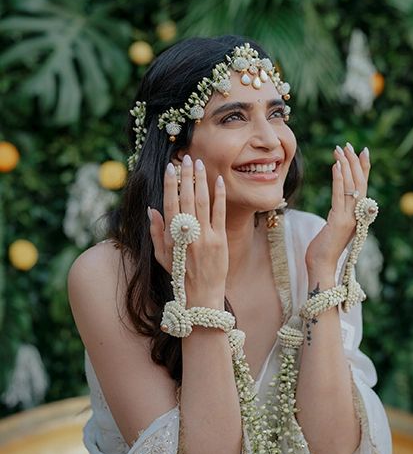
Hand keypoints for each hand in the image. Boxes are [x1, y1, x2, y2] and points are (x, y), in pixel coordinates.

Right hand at [148, 155, 228, 305]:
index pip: (170, 203)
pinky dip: (220, 196)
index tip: (170, 167)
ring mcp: (205, 236)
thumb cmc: (180, 275)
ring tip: (200, 164)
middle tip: (186, 158)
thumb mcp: (161, 255)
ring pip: (203, 202)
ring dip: (201, 181)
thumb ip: (156, 232)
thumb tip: (151, 209)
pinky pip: (220, 213)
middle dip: (186, 176)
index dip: (170, 184)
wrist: (201, 295)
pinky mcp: (220, 240)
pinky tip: (219, 181)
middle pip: (187, 198)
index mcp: (172, 236)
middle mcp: (188, 234)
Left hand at [305, 143, 369, 273]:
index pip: (363, 187)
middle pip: (360, 183)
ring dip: (346, 165)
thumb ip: (339, 215)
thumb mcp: (333, 228)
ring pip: (351, 186)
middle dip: (354, 162)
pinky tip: (335, 166)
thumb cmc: (323, 250)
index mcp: (358, 216)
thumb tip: (339, 204)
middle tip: (348, 145)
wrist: (321, 268)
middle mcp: (357, 216)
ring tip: (339, 149)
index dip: (364, 168)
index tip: (362, 151)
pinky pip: (339, 196)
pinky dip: (338, 179)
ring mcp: (349, 219)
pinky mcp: (338, 222)